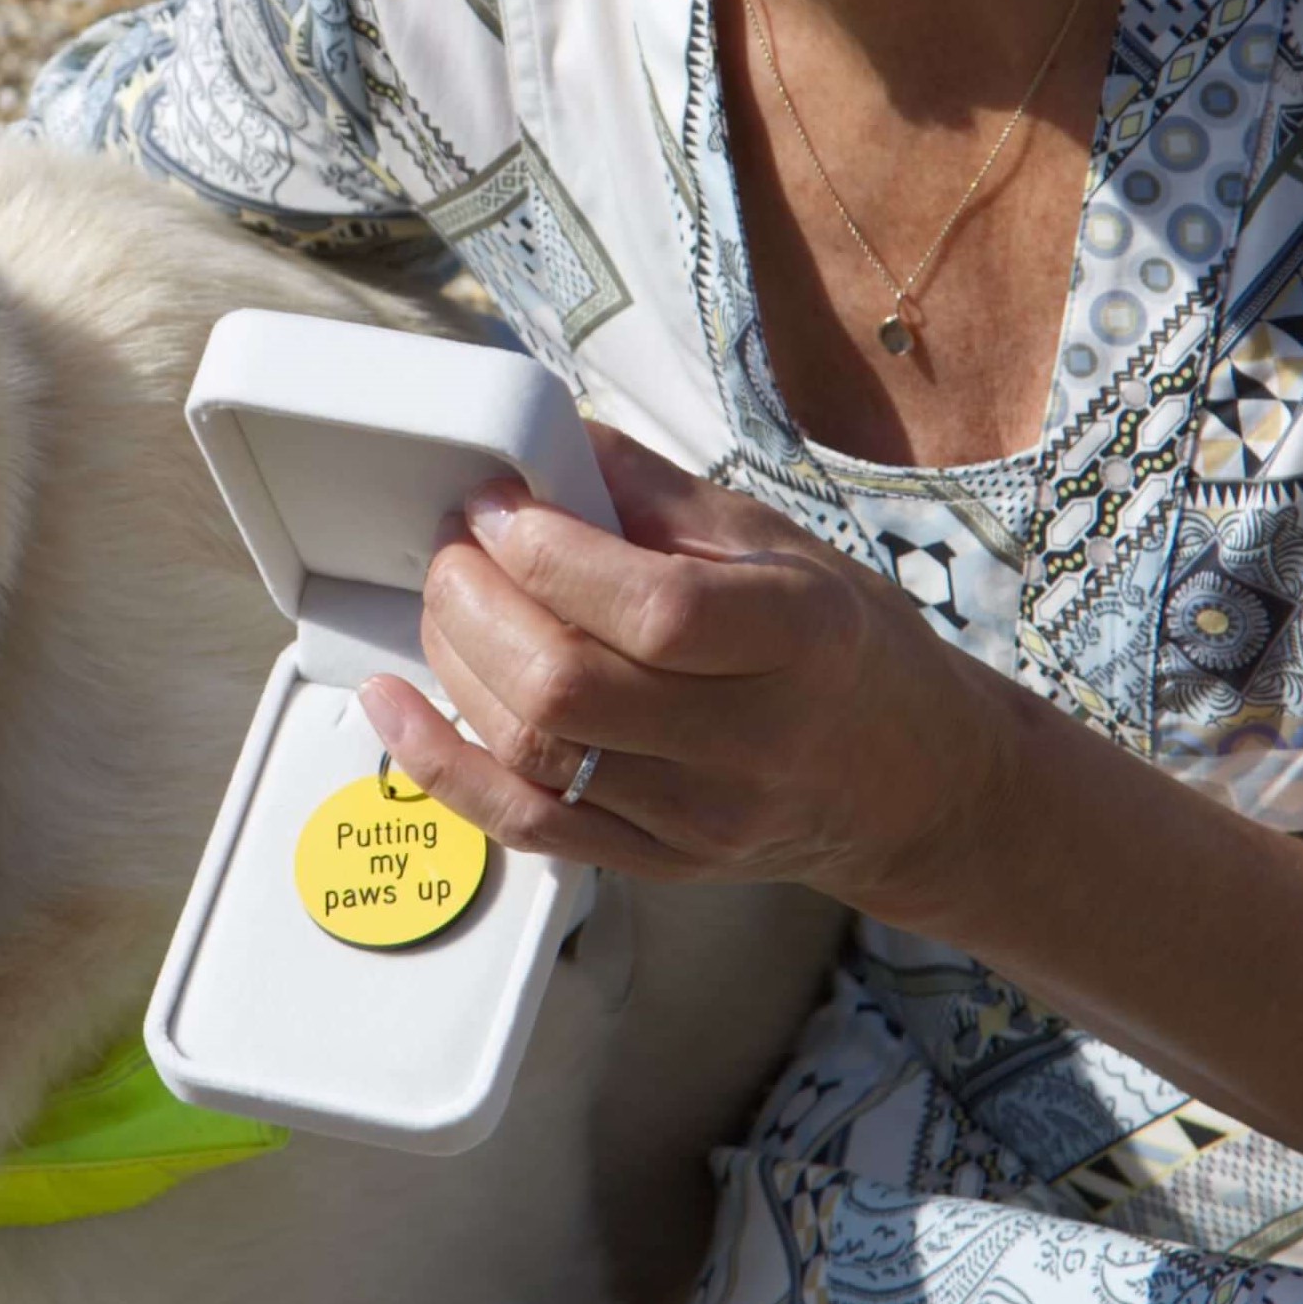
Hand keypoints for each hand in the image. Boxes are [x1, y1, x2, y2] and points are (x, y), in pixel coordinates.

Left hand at [347, 426, 1019, 926]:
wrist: (908, 783)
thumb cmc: (845, 650)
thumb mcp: (783, 545)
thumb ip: (659, 495)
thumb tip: (547, 439)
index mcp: (798, 638)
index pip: (651, 608)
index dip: (547, 551)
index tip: (499, 504)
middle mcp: (751, 740)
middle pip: (569, 688)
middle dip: (476, 604)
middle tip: (457, 549)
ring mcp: (699, 818)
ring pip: (534, 754)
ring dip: (455, 665)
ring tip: (447, 602)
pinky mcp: (655, 863)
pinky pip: (523, 824)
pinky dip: (439, 764)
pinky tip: (394, 705)